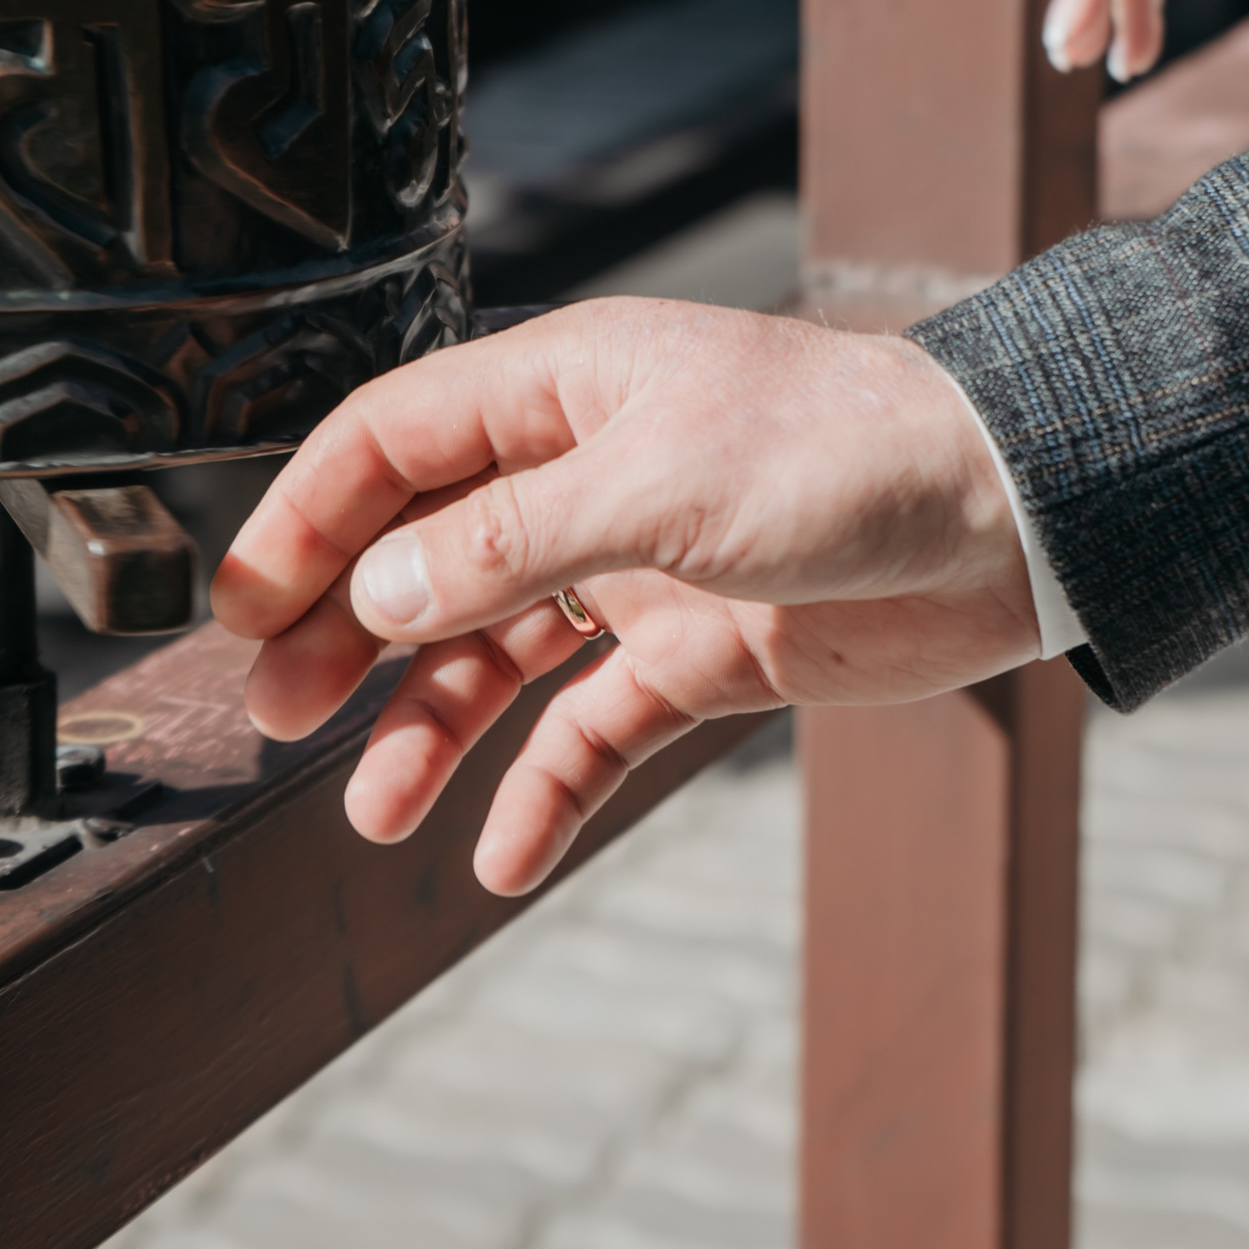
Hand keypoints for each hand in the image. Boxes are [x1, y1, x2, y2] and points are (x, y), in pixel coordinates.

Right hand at [210, 300, 1040, 896]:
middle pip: (425, 555)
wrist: (1011, 518)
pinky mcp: (700, 653)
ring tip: (378, 811)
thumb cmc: (849, 452)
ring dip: (434, 730)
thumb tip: (373, 597)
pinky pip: (595, 729)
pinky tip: (505, 857)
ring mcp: (640, 569)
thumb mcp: (660, 487)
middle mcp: (587, 476)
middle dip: (347, 636)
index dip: (305, 521)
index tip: (237, 611)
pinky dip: (547, 788)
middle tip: (280, 718)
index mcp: (564, 392)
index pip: (390, 444)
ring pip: (499, 654)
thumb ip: (508, 542)